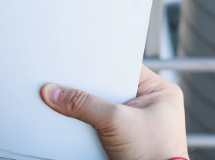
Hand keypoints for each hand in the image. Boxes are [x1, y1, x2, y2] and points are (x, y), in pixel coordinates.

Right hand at [41, 65, 188, 159]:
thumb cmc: (155, 156)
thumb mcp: (115, 122)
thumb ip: (83, 104)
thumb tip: (54, 93)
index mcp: (160, 91)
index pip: (123, 67)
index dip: (99, 64)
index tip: (75, 63)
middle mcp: (151, 104)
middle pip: (110, 87)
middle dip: (90, 89)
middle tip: (68, 83)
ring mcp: (138, 123)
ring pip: (104, 106)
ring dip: (89, 108)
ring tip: (69, 102)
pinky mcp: (126, 138)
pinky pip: (102, 123)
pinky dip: (90, 124)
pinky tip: (77, 121)